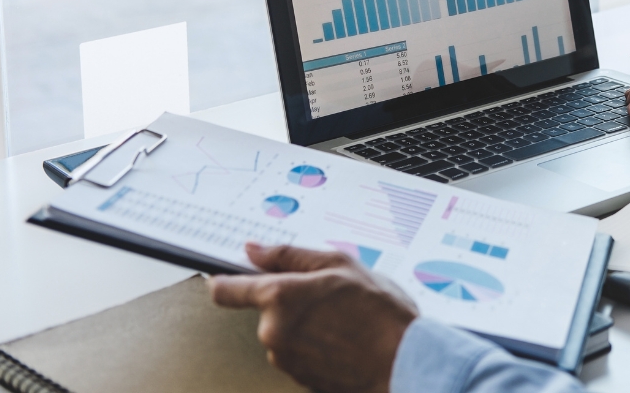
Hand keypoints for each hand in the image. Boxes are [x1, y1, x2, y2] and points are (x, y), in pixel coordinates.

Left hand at [209, 243, 417, 392]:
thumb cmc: (379, 313)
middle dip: (293, 301)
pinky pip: (299, 352)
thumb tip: (255, 250)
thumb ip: (290, 256)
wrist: (404, 362)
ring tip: (345, 319)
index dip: (226, 280)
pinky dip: (316, 344)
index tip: (231, 275)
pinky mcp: (299, 378)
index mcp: (279, 297)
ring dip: (306, 324)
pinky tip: (344, 338)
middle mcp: (273, 331)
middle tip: (329, 295)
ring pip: (285, 332)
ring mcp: (285, 359)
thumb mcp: (340, 265)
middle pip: (268, 309)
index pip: (226, 289)